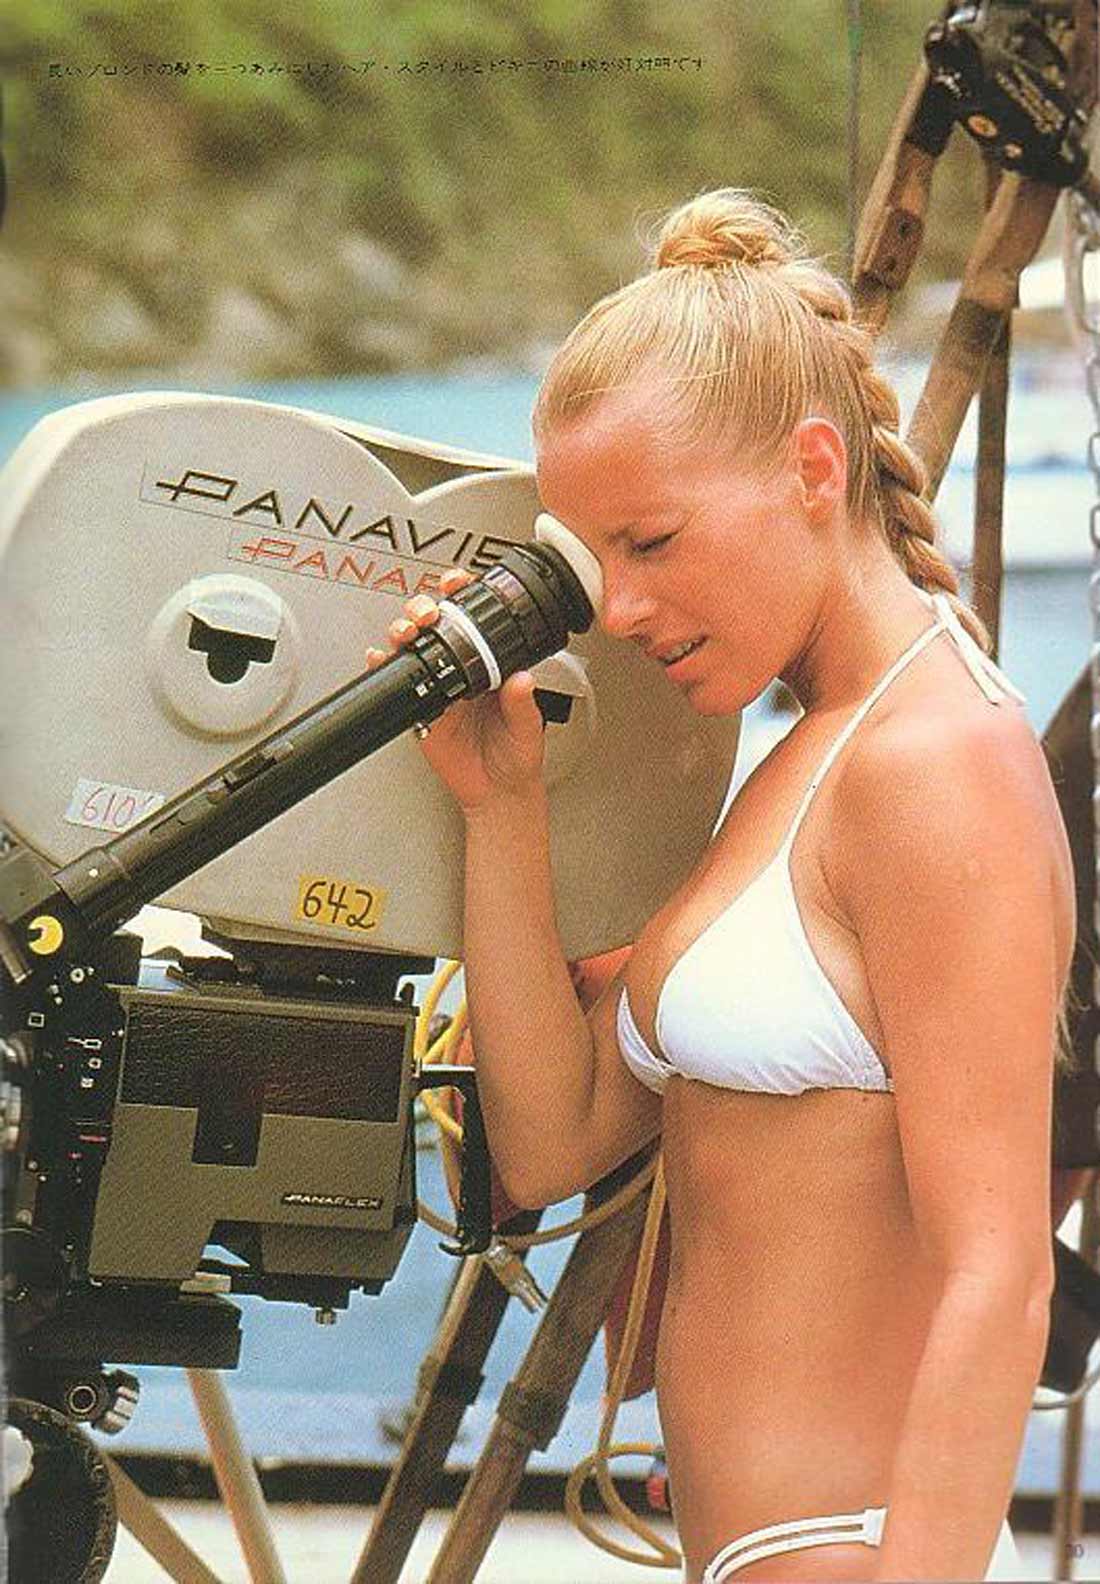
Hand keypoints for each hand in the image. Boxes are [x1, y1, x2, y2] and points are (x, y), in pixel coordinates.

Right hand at [364, 569, 546, 813]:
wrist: (496, 792)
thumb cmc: (516, 757)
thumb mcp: (527, 729)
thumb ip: (522, 705)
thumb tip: (522, 679)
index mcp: (491, 665)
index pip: (475, 619)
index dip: (463, 594)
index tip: (458, 582)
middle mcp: (462, 670)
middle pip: (435, 625)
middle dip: (424, 607)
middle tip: (428, 613)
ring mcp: (438, 687)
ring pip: (413, 646)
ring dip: (404, 630)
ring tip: (407, 632)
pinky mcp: (419, 709)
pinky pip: (397, 682)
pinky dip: (383, 666)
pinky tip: (380, 659)